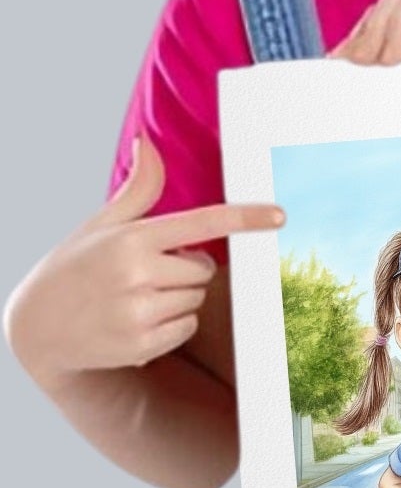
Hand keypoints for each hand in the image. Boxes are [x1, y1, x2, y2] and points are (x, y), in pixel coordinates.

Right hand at [4, 136, 284, 381]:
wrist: (36, 326)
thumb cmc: (74, 267)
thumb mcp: (101, 225)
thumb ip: (138, 189)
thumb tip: (148, 142)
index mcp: (130, 240)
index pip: (202, 222)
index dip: (244, 218)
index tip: (279, 215)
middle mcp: (136, 275)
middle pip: (205, 269)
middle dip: (188, 268)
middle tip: (149, 271)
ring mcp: (139, 313)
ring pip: (197, 298)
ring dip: (179, 297)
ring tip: (137, 297)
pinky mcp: (141, 345)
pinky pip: (188, 326)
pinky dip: (172, 324)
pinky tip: (137, 320)